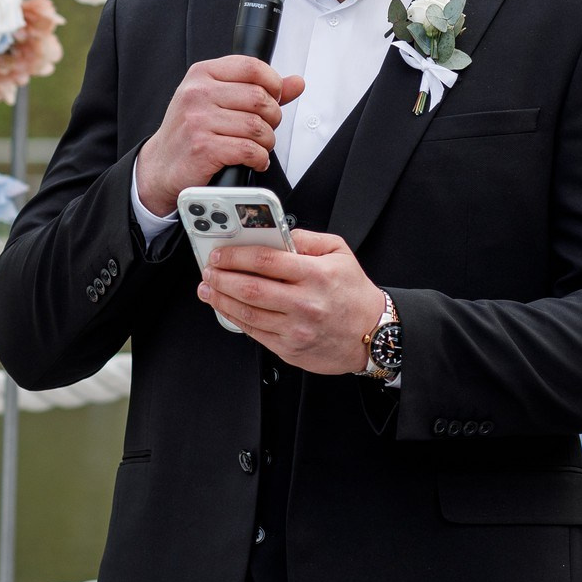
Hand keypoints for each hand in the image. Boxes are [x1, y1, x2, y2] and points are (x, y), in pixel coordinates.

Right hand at [135, 56, 307, 217]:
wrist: (160, 165)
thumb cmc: (190, 131)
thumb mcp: (217, 100)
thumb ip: (257, 89)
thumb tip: (296, 83)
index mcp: (202, 74)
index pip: (251, 67)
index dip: (273, 83)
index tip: (273, 98)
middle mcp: (197, 93)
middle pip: (260, 98)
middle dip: (272, 118)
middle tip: (264, 128)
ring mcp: (198, 120)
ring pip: (258, 127)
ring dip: (267, 142)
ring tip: (258, 147)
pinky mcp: (203, 147)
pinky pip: (250, 151)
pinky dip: (259, 159)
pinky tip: (253, 161)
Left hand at [197, 229, 383, 374]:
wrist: (374, 334)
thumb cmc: (354, 293)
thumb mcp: (340, 253)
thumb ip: (306, 238)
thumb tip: (276, 233)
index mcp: (316, 275)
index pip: (265, 260)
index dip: (235, 255)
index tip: (220, 253)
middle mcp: (305, 303)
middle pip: (250, 288)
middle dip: (221, 277)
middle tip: (208, 270)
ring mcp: (296, 329)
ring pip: (247, 313)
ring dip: (220, 299)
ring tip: (208, 288)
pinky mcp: (290, 348)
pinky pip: (254, 332)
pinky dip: (234, 319)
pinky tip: (225, 308)